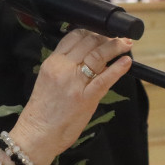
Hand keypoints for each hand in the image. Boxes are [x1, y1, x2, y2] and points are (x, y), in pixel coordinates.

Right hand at [15, 29, 132, 161]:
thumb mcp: (48, 80)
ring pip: (98, 55)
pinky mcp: (86, 98)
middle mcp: (63, 68)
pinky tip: (126, 62)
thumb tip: (88, 58)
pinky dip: (118, 68)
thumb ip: (65, 67)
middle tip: (119, 38)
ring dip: (115, 47)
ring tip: (125, 44)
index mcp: (52, 62)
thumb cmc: (43, 111)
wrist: (37, 134)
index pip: (73, 36)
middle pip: (88, 43)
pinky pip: (105, 78)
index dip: (92, 31)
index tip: (103, 33)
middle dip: (107, 37)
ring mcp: (74, 83)